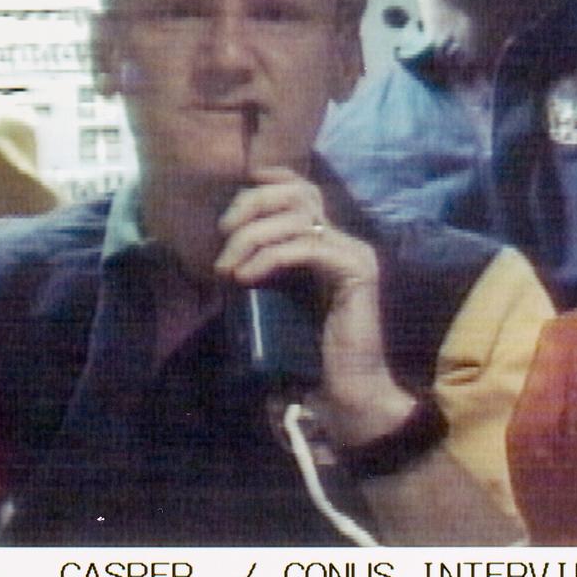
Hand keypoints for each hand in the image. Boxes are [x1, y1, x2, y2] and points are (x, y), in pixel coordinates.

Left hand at [214, 166, 414, 445]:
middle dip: (251, 204)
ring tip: (227, 268)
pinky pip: (306, 247)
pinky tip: (246, 277)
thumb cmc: (305, 355)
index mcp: (325, 242)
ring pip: (297, 217)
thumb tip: (220, 251)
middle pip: (297, 192)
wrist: (342, 396)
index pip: (300, 188)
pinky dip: (270, 257)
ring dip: (252, 237)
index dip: (267, 181)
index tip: (232, 202)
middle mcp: (343, 240)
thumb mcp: (272, 300)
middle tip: (222, 235)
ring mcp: (353, 252)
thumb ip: (260, 268)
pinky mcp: (356, 271)